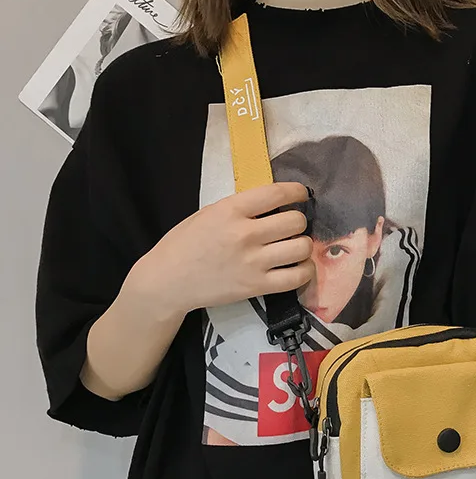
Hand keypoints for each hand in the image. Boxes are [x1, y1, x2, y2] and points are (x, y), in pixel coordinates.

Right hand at [134, 182, 313, 315]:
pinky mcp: (257, 286)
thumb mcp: (209, 213)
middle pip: (295, 222)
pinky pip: (297, 277)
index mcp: (230, 210)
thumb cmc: (185, 244)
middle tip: (292, 227)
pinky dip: (304, 270)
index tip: (301, 195)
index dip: (297, 192)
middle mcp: (245, 234)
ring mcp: (253, 262)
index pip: (277, 193)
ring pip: (301, 248)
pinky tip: (298, 266)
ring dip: (303, 246)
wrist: (167, 281)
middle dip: (299, 222)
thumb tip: (274, 203)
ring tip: (295, 247)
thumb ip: (241, 208)